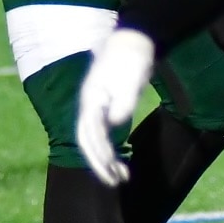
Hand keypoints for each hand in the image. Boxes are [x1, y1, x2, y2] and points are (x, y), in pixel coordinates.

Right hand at [75, 27, 156, 186]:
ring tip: (121, 178)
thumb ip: (123, 101)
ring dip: (105, 160)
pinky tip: (120, 161)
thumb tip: (114, 124)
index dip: (99, 154)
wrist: (135, 39)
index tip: (110, 170)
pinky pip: (103, 134)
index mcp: (91, 99)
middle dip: (100, 164)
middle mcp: (89, 106)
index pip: (90, 134)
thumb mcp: (132, 79)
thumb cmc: (133, 57)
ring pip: (95, 140)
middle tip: (115, 182)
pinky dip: (110, 149)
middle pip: (88, 141)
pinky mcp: (106, 108)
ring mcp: (96, 108)